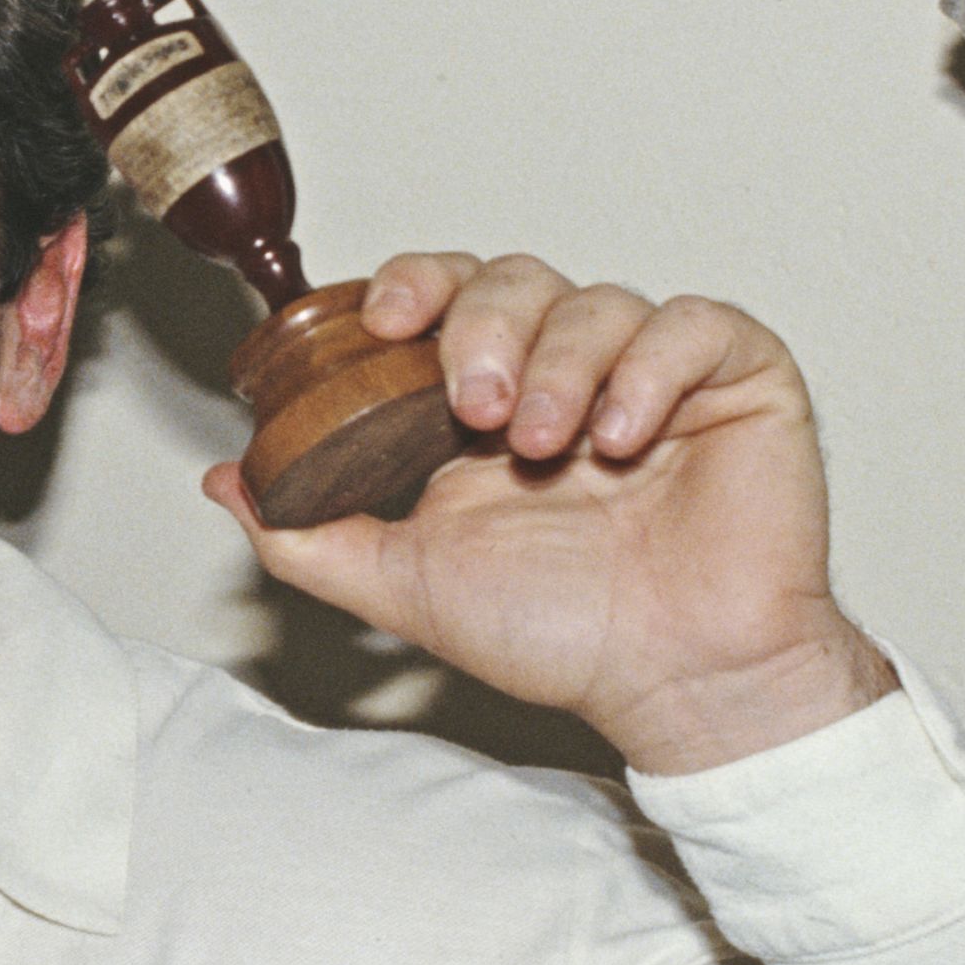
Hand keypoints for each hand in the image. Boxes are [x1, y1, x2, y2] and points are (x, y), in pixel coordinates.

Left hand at [207, 253, 892, 774]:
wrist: (675, 683)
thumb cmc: (563, 637)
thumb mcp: (405, 585)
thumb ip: (311, 534)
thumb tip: (227, 481)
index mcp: (487, 408)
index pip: (443, 301)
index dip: (414, 287)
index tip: (385, 316)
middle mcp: (566, 375)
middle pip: (513, 282)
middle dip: (482, 329)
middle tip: (475, 406)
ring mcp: (652, 374)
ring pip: (596, 300)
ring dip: (560, 361)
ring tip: (549, 444)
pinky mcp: (737, 380)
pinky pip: (695, 326)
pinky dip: (650, 367)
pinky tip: (622, 431)